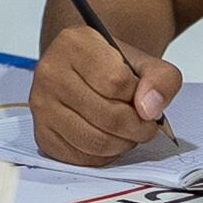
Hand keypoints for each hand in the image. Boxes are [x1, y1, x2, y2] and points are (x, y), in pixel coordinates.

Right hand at [30, 20, 182, 166]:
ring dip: (122, 144)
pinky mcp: (41, 134)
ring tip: (128, 132)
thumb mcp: (145, 62)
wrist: (85, 74)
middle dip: (137, 127)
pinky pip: (80, 158)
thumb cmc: (111, 68)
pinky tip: (109, 140)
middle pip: (108, 116)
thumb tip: (150, 110)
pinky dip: (103, 156)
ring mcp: (41, 105)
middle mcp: (50, 72)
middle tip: (146, 125)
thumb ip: (161, 79)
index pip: (116, 82)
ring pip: (94, 141)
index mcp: (74, 44)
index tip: (144, 98)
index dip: (140, 96)